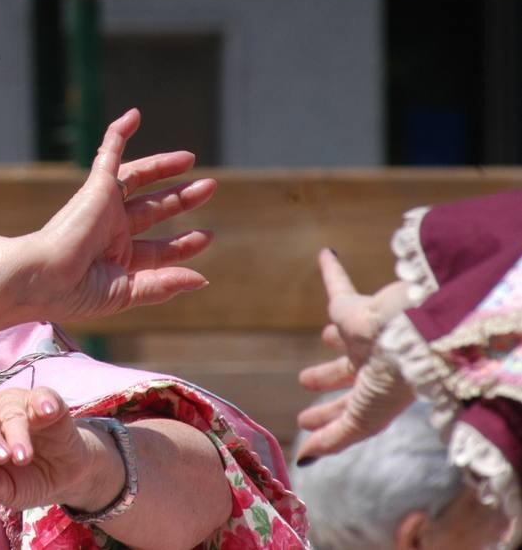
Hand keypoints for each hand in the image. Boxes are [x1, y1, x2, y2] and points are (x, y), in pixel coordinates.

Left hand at [0, 388, 122, 511]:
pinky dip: (43, 401)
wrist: (65, 476)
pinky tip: (46, 411)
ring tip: (22, 456)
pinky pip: (41, 395)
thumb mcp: (8, 490)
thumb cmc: (25, 479)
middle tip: (1, 458)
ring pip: (10, 409)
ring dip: (16, 432)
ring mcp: (17, 403)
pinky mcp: (46, 402)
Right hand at [2, 109, 215, 323]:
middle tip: (209, 186)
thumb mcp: (125, 293)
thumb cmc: (75, 293)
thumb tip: (202, 279)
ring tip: (190, 159)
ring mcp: (103, 207)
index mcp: (117, 259)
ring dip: (163, 168)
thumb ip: (162, 285)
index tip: (207, 236)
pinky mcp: (95, 188)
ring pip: (138, 179)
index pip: (157, 248)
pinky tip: (134, 116)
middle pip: (154, 209)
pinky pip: (106, 155)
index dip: (183, 243)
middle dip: (181, 198)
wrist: (43, 276)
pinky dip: (118, 135)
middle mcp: (110, 230)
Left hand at [294, 248, 417, 462]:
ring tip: (326, 335)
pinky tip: (324, 255)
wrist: (409, 336)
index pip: (348, 407)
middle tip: (304, 381)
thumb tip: (306, 455)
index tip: (302, 421)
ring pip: (346, 335)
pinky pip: (340, 283)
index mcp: (378, 390)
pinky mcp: (355, 305)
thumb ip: (335, 436)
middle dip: (327, 378)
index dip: (326, 416)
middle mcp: (375, 362)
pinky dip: (333, 270)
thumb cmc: (390, 381)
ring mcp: (365, 333)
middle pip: (346, 372)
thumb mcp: (362, 418)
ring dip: (336, 335)